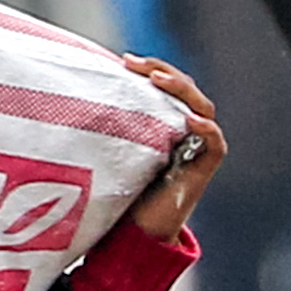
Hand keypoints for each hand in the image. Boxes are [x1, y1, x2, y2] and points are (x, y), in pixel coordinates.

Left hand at [116, 55, 224, 240]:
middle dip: (163, 71)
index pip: (169, 83)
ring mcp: (198, 148)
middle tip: (136, 64)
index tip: (123, 60)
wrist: (136, 230)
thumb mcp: (114, 148)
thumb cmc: (122, 189)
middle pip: (186, 89)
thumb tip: (75, 94)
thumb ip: (112, 124)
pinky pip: (215, 143)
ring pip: (203, 107)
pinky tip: (189, 118)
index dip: (151, 67)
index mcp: (167, 121)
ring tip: (159, 80)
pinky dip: (206, 128)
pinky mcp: (204, 169)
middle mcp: (185, 130)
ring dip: (183, 90)